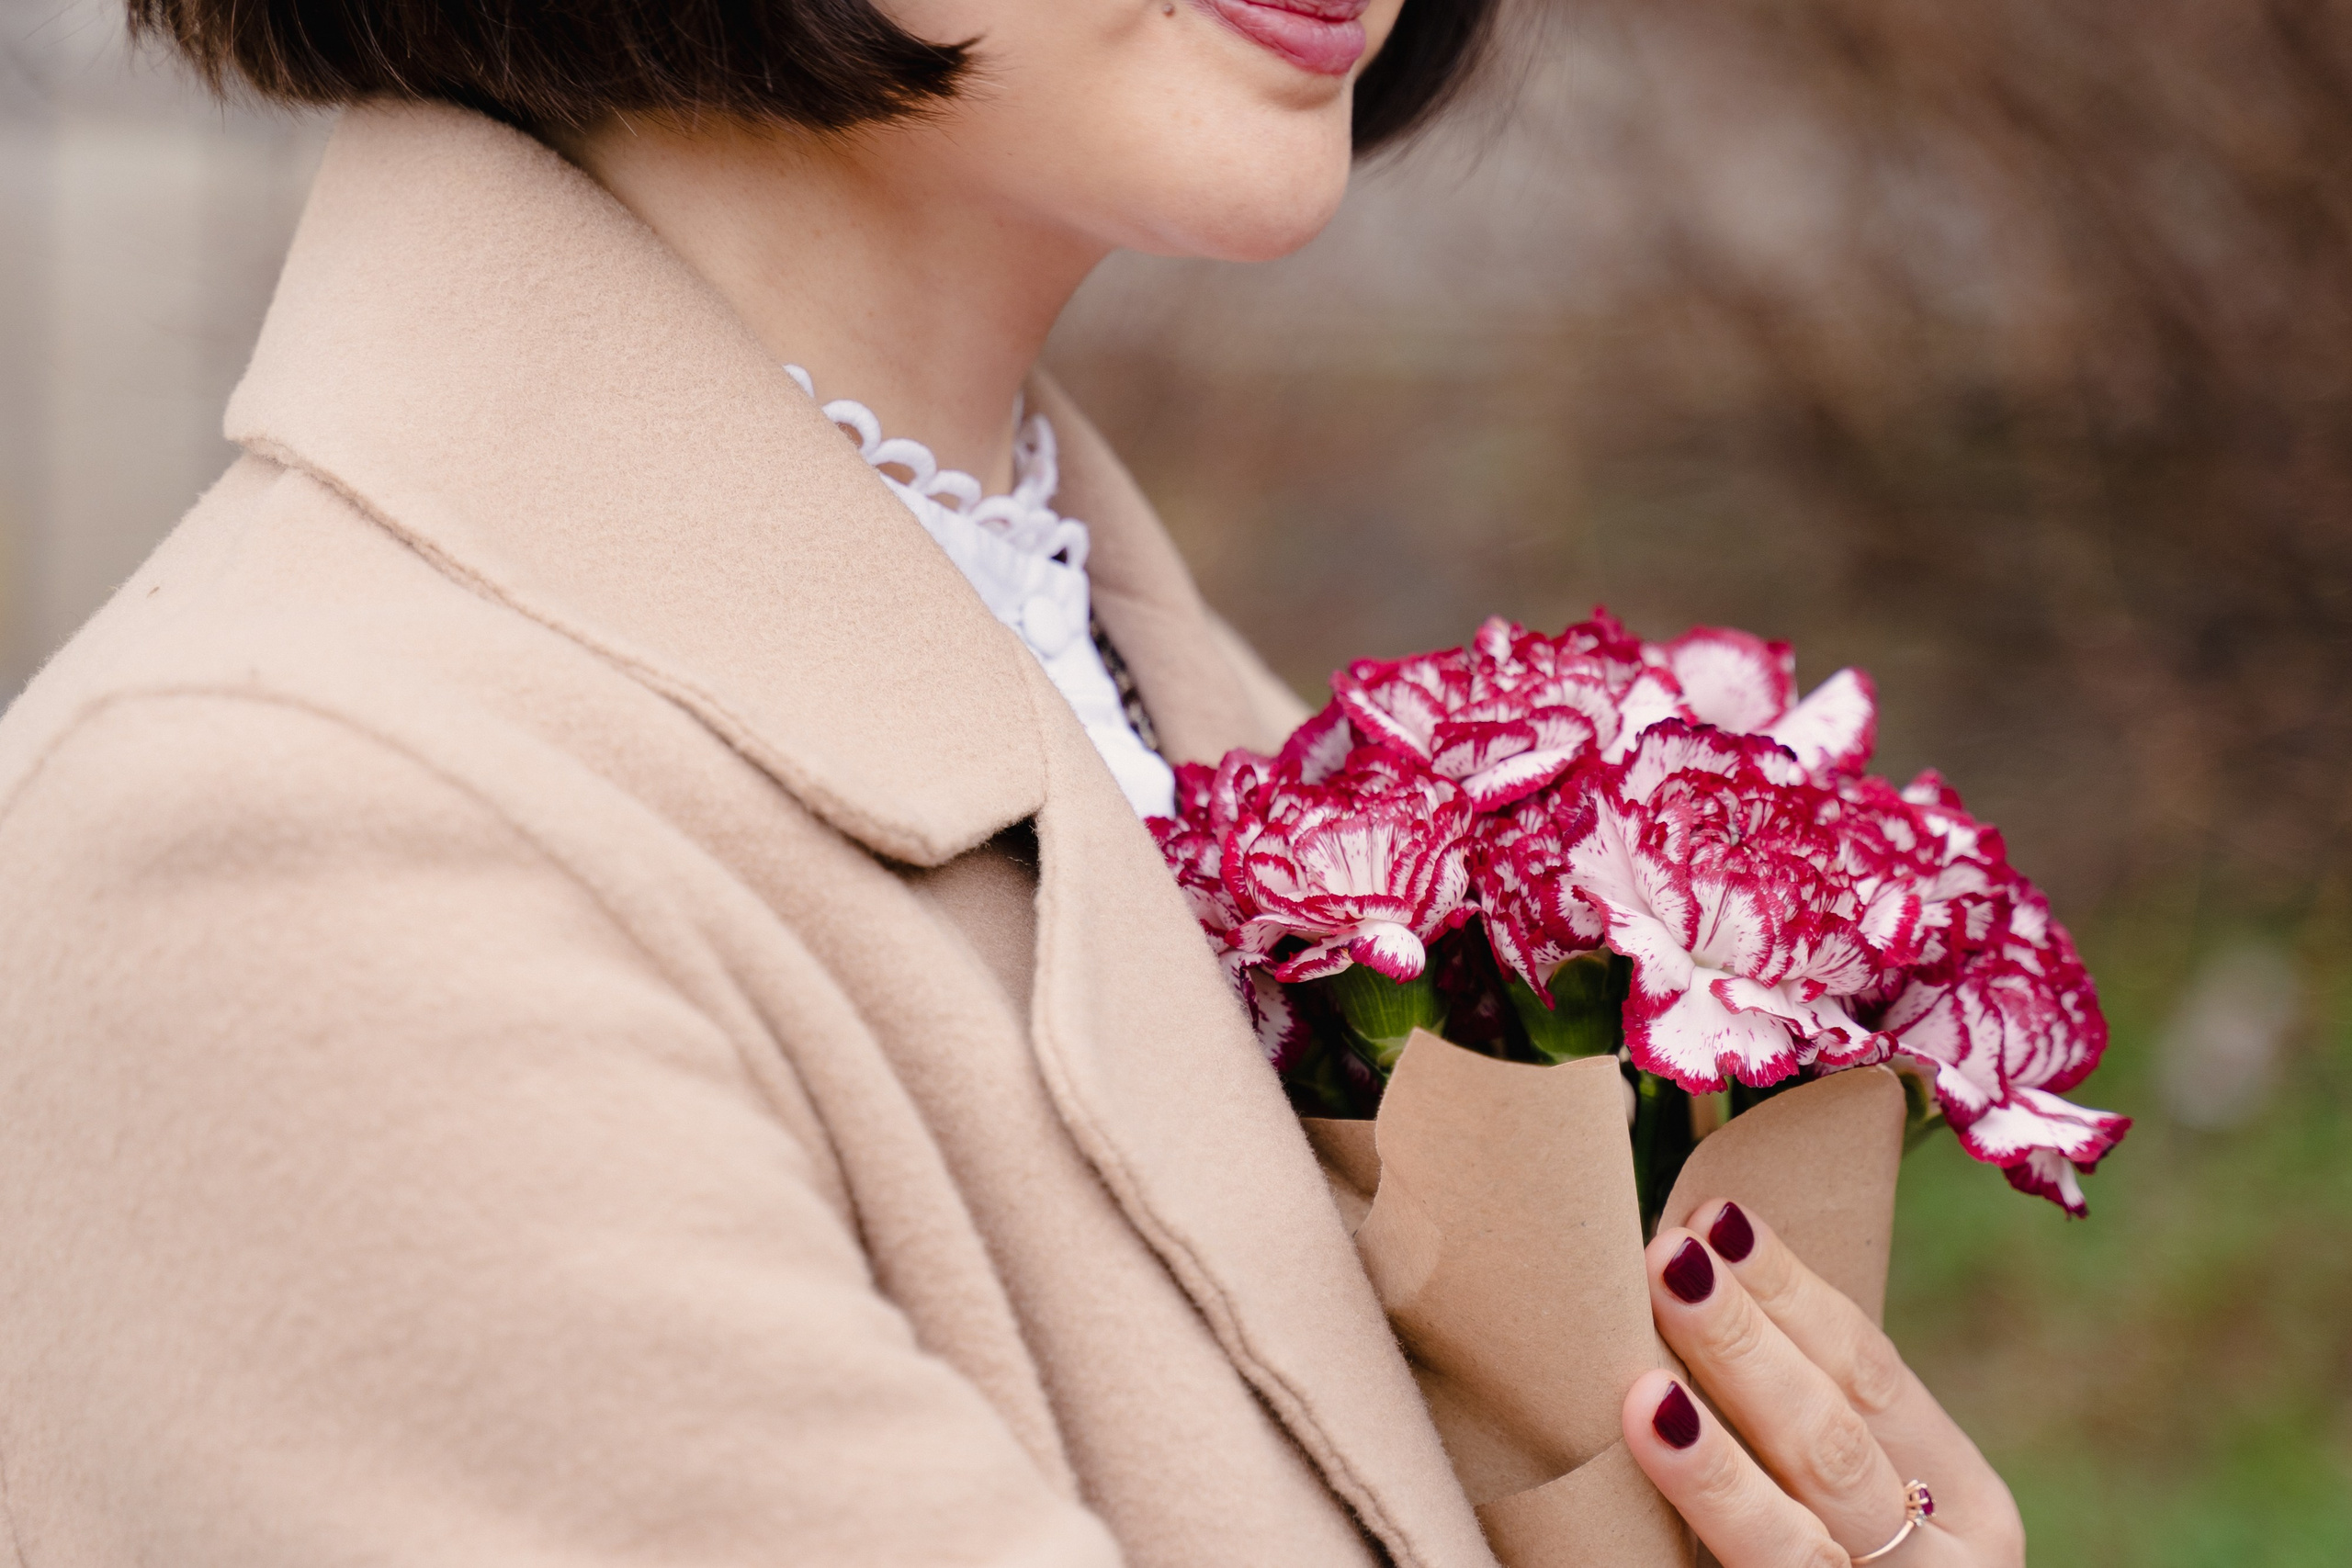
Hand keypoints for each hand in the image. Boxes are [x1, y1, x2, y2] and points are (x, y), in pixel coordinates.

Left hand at [1618, 1200, 2024, 1566]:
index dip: (1793, 1293)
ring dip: (1714, 1470)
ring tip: (1644, 1397)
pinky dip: (1696, 1557)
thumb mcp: (1869, 1502)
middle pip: (1832, 1444)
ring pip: (1795, 1547)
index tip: (1715, 1217)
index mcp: (1966, 1502)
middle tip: (1666, 1263)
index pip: (1874, 1371)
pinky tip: (1634, 1510)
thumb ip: (1813, 1422)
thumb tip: (1693, 1268)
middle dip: (1745, 1348)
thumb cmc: (1858, 1565)